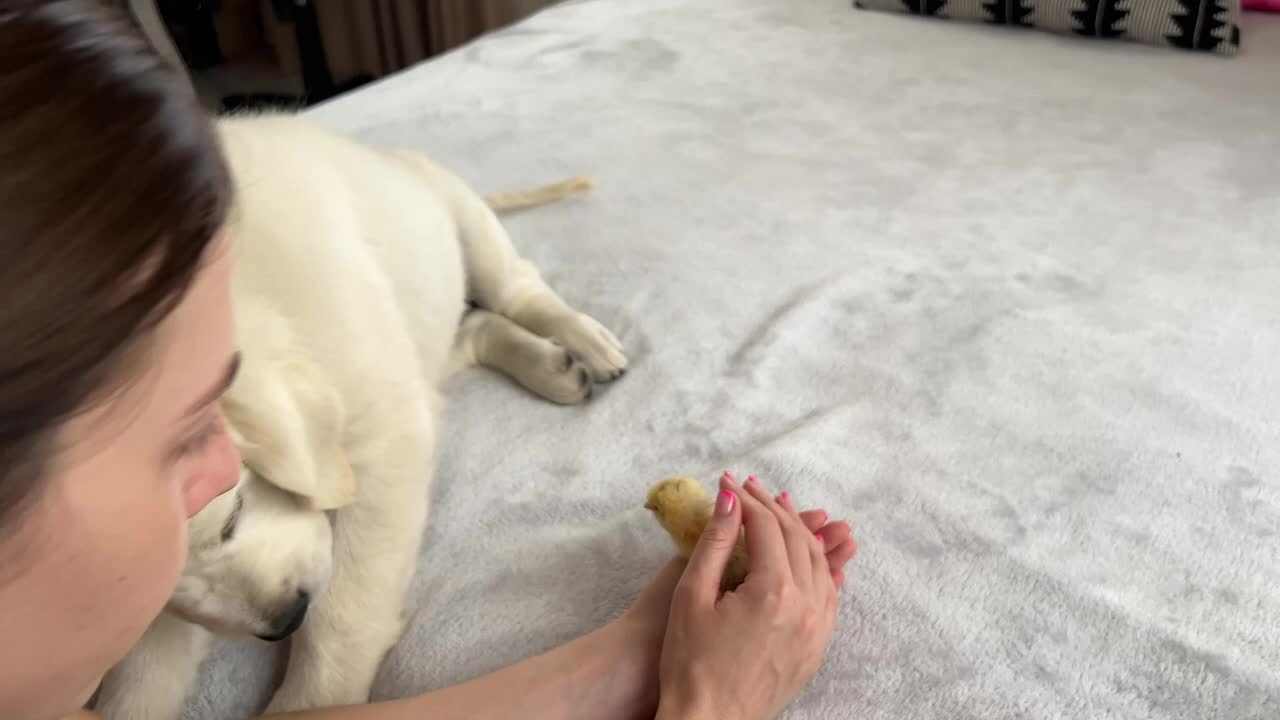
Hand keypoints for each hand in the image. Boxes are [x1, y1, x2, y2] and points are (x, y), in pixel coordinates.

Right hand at [655, 473, 853, 719]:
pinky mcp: (817, 647)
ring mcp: (817, 629)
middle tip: (751, 488)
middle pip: (797, 539)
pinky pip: (828, 593)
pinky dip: (818, 565)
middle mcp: (806, 606)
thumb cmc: (690, 664)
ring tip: (779, 509)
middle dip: (773, 507)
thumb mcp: (692, 596)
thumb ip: (716, 542)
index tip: (728, 482)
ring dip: (800, 531)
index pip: (767, 526)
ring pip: (819, 563)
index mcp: (773, 592)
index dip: (746, 499)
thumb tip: (730, 498)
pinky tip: (804, 553)